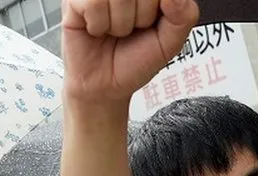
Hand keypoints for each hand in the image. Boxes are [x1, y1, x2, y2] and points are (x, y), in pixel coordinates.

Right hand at [62, 0, 197, 102]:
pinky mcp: (74, 0)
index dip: (158, 9)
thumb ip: (183, 15)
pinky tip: (97, 30)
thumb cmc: (134, 60)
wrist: (105, 87)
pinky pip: (94, 2)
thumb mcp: (170, 42)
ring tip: (114, 31)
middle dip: (141, 17)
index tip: (152, 23)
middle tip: (132, 29)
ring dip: (119, 24)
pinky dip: (99, 24)